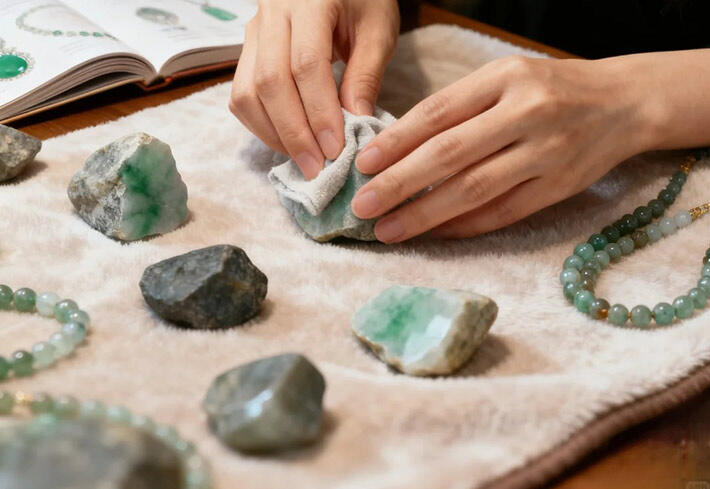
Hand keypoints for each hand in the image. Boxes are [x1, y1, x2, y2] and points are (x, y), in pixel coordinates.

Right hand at [230, 0, 399, 178]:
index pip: (306, 65)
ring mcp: (253, 31)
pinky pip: (242, 94)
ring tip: (304, 160)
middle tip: (317, 167)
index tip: (335, 149)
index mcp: (309, 1)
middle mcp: (271, 13)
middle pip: (270, 82)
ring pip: (247, 91)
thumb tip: (354, 124)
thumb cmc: (364, 1)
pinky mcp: (247, 50)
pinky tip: (288, 141)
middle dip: (294, 133)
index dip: (319, 112)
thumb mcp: (378, 30)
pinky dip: (261, 124)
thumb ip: (366, 74)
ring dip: (274, 133)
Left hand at [350, 54, 664, 241]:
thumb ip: (459, 108)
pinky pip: (502, 213)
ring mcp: (546, 152)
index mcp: (505, 78)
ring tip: (387, 229)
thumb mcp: (506, 79)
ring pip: (473, 190)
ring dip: (424, 214)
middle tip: (362, 205)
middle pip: (450, 154)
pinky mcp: (559, 187)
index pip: (438, 112)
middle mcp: (526, 112)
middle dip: (399, 183)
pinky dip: (463, 226)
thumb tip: (399, 148)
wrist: (624, 103)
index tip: (363, 165)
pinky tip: (433, 234)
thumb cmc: (551, 90)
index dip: (396, 141)